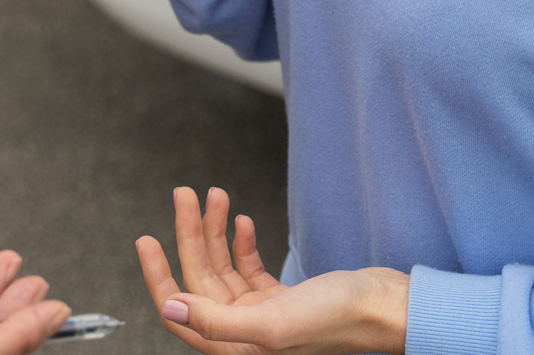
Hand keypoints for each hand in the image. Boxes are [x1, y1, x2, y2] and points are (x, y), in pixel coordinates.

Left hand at [138, 188, 406, 354]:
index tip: (146, 239)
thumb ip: (217, 321)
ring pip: (223, 268)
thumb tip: (170, 308)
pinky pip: (248, 269)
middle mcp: (246, 336)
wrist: (388, 307)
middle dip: (190, 234)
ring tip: (212, 195)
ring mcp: (264, 316)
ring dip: (215, 230)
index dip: (159, 277)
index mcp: (238, 350)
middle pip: (201, 280)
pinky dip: (241, 243)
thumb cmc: (340, 320)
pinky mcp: (283, 299)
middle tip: (184, 194)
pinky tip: (241, 222)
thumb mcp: (272, 322)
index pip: (181, 314)